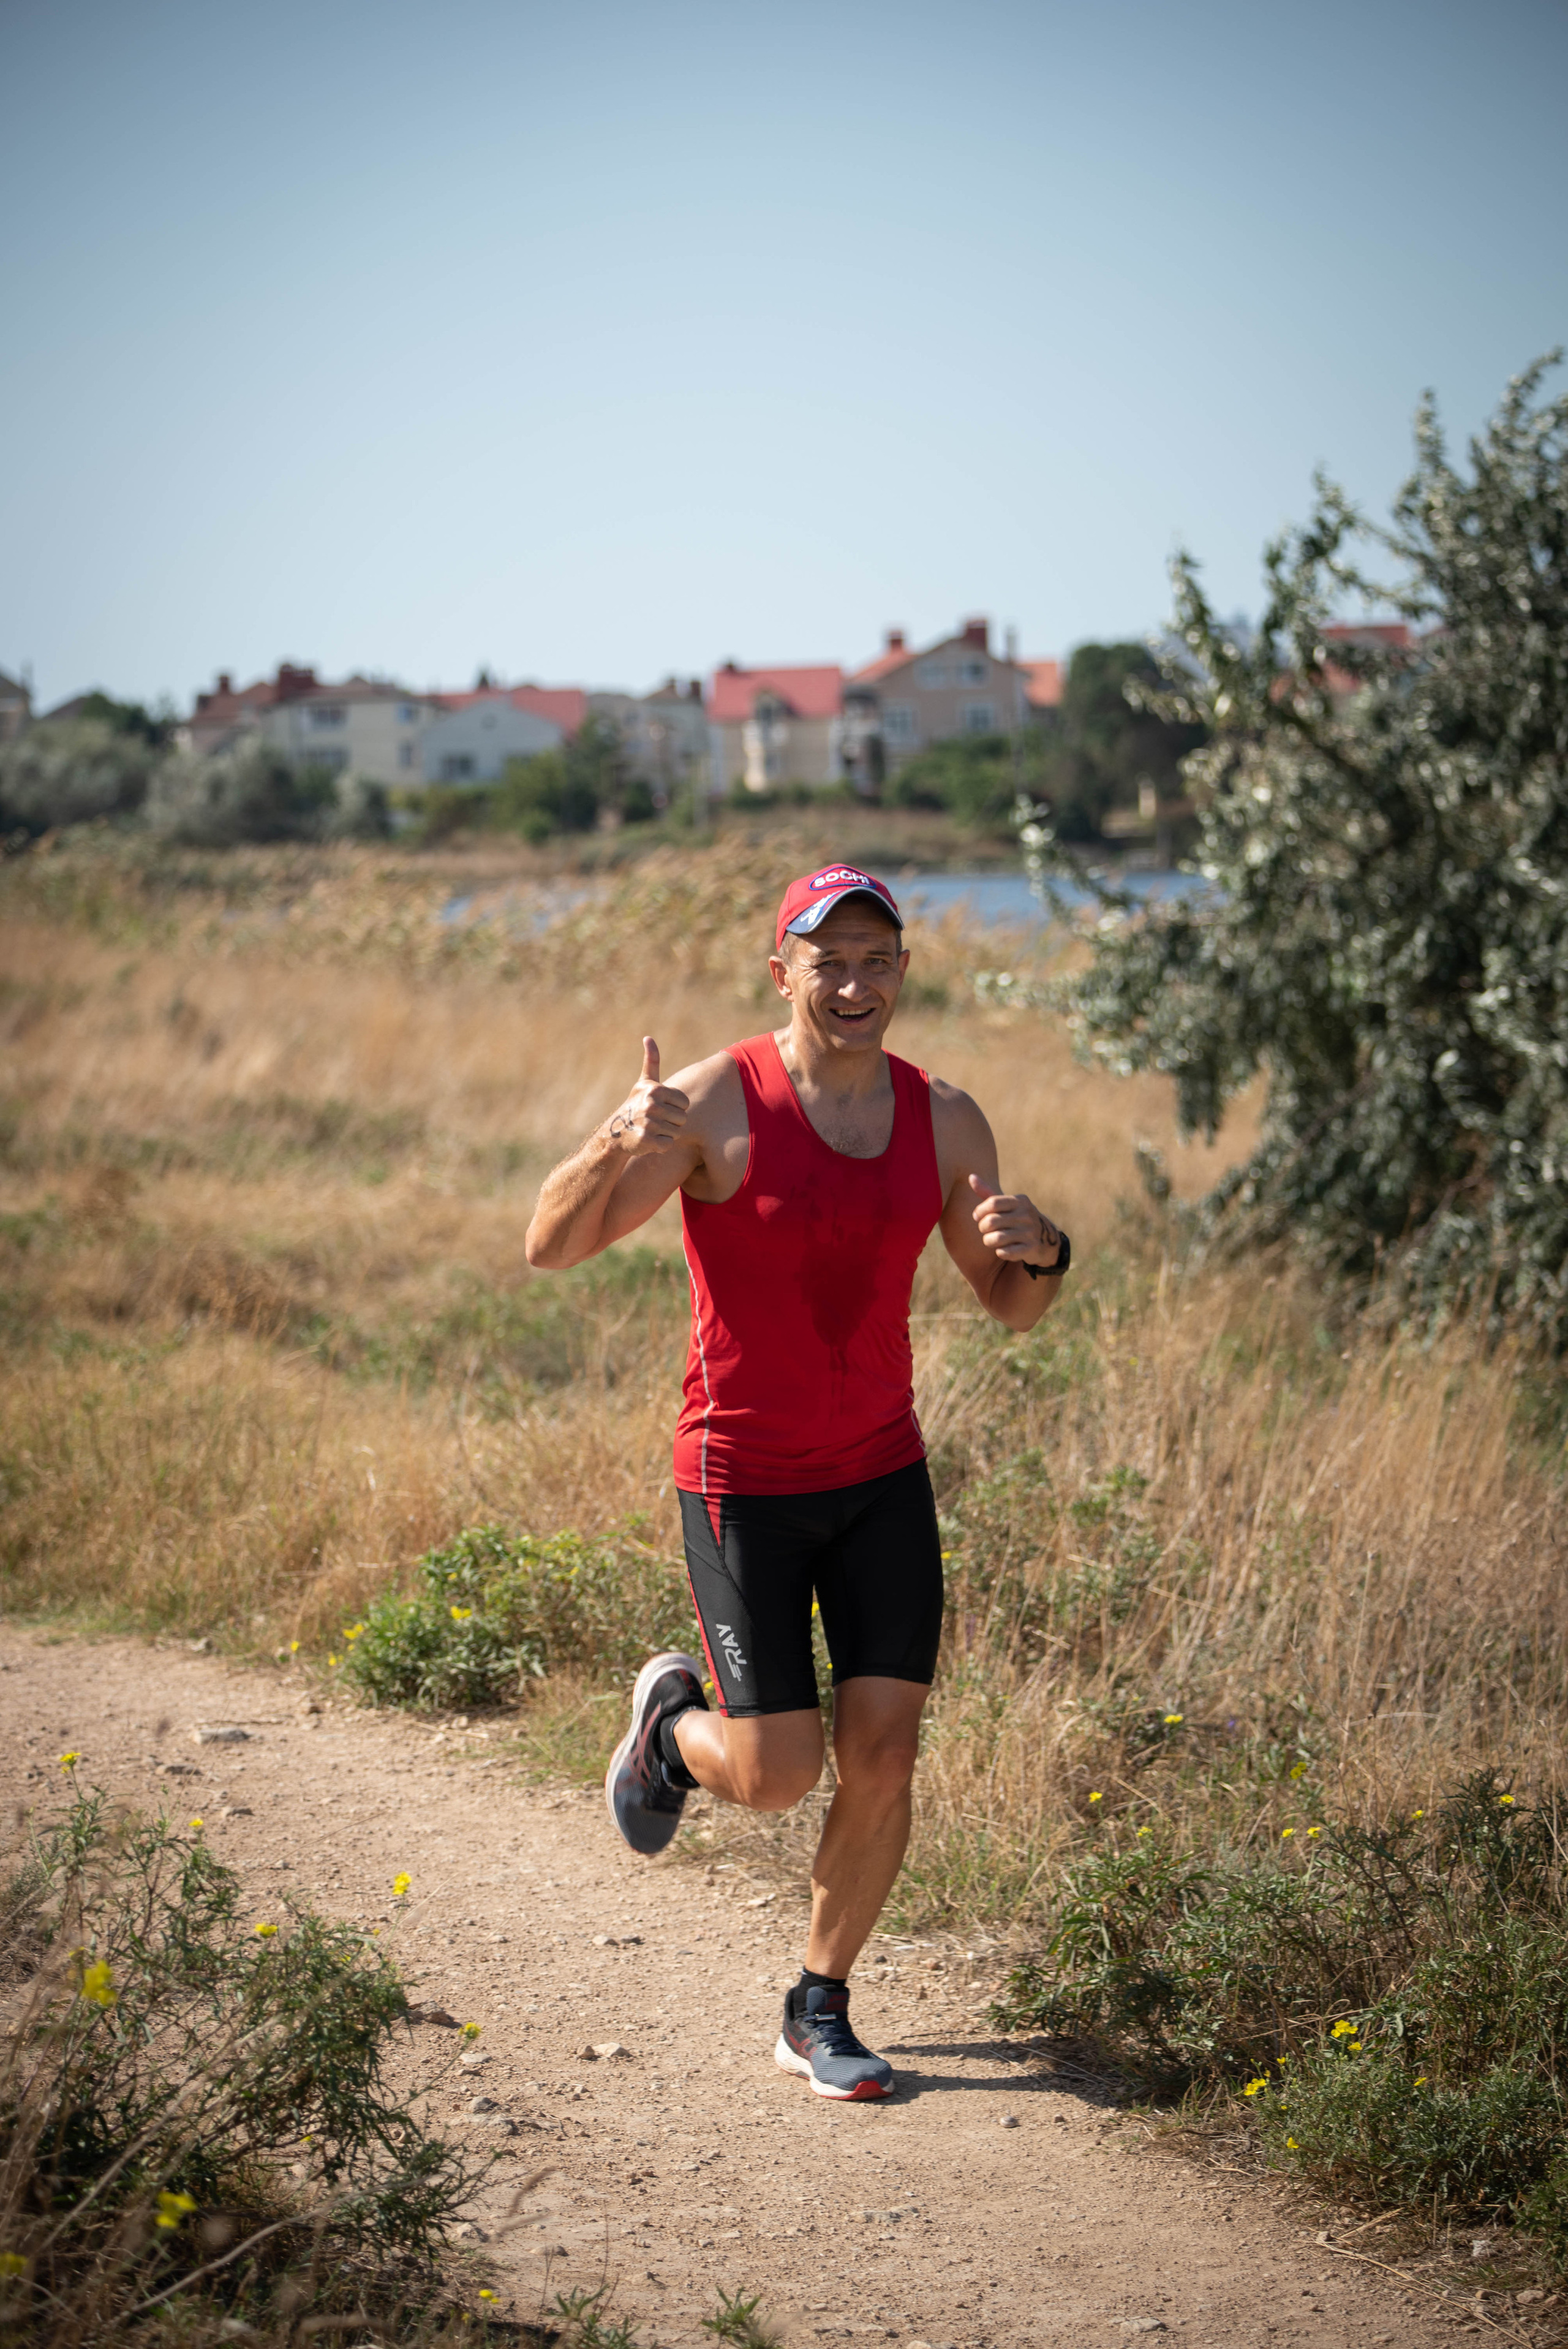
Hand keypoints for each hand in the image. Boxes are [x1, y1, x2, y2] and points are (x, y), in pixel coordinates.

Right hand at [606, 1037, 690, 1157]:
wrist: (616, 1132)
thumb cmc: (636, 1105)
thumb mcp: (644, 1083)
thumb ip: (651, 1061)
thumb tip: (648, 1037)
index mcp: (655, 1090)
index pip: (685, 1103)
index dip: (675, 1108)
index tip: (661, 1108)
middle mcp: (651, 1105)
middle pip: (682, 1119)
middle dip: (671, 1122)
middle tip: (655, 1121)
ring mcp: (648, 1123)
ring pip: (676, 1133)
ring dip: (666, 1134)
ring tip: (651, 1130)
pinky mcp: (646, 1140)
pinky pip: (668, 1145)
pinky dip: (661, 1146)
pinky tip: (649, 1140)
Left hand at [968, 1173, 1062, 1267]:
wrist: (1046, 1239)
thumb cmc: (1018, 1219)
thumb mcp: (1007, 1205)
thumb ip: (988, 1193)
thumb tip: (971, 1177)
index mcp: (1020, 1201)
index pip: (993, 1203)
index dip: (980, 1211)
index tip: (977, 1216)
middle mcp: (1027, 1214)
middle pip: (991, 1221)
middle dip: (982, 1227)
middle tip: (984, 1230)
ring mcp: (1031, 1232)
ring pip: (996, 1239)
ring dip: (988, 1241)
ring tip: (991, 1240)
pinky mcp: (1031, 1248)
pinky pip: (1005, 1252)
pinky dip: (1000, 1252)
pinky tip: (1003, 1249)